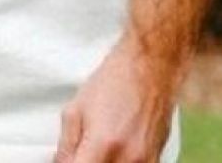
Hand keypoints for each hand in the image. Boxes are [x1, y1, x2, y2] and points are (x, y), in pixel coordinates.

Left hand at [55, 37, 180, 162]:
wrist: (151, 67)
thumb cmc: (114, 82)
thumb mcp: (75, 110)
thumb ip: (66, 147)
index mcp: (104, 145)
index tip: (69, 157)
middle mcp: (128, 159)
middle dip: (85, 162)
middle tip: (81, 150)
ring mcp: (146, 162)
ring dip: (102, 161)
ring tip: (96, 148)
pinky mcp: (156, 160)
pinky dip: (117, 161)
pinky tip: (113, 149)